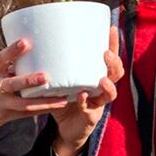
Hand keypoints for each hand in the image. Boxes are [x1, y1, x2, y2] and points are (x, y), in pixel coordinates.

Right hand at [0, 38, 70, 134]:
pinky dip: (42, 110)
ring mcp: (0, 103)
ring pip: (23, 104)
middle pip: (12, 84)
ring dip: (44, 102)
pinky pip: (27, 114)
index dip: (13, 50)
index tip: (26, 42)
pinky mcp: (6, 116)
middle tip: (45, 76)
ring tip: (62, 99)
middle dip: (29, 81)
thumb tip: (36, 51)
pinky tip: (57, 106)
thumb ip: (11, 66)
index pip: (1, 59)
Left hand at [50, 26, 123, 155]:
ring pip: (111, 93)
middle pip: (116, 73)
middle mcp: (102, 88)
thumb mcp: (62, 79)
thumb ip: (56, 65)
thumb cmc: (63, 98)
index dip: (113, 44)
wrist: (64, 128)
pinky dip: (85, 102)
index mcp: (96, 75)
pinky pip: (90, 109)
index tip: (111, 28)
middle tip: (105, 53)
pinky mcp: (91, 117)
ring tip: (102, 79)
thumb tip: (39, 39)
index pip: (110, 57)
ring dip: (108, 85)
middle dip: (114, 62)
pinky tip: (81, 96)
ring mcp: (99, 103)